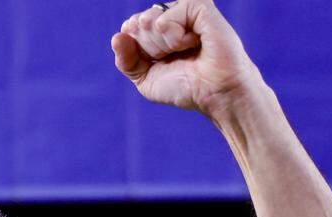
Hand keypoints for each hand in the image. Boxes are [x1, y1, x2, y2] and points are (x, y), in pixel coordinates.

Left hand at [113, 0, 261, 117]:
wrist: (214, 93)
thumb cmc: (186, 87)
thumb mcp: (145, 79)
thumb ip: (125, 60)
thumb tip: (117, 36)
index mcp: (159, 29)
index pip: (129, 28)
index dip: (137, 50)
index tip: (160, 62)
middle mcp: (172, 15)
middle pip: (137, 23)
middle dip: (150, 48)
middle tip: (175, 57)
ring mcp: (186, 9)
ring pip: (149, 20)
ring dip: (162, 44)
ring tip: (187, 50)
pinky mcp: (200, 7)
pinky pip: (165, 19)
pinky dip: (174, 38)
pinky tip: (194, 42)